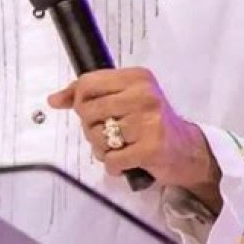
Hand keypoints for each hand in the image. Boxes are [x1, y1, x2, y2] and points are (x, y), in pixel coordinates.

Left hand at [48, 67, 222, 212]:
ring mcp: (149, 121)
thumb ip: (88, 95)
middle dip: (90, 127)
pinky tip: (126, 160)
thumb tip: (54, 99)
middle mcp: (144, 94)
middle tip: (107, 133)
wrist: (188, 150)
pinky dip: (113, 165)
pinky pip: (111, 159)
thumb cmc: (152, 122)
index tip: (86, 111)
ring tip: (118, 146)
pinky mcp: (151, 147)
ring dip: (102, 148)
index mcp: (136, 77)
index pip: (88, 82)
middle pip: (88, 110)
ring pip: (97, 136)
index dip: (79, 100)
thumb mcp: (125, 99)